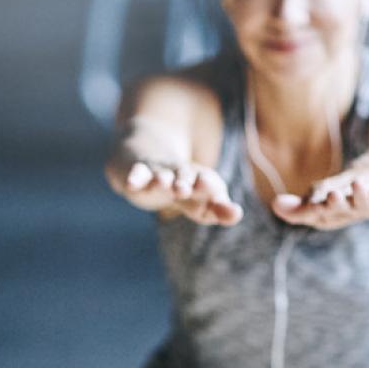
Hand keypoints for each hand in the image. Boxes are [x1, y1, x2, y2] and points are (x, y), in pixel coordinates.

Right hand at [114, 160, 243, 225]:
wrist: (146, 153)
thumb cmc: (179, 184)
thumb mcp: (199, 200)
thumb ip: (217, 210)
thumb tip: (237, 214)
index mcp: (199, 180)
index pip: (209, 186)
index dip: (212, 190)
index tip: (219, 196)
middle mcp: (179, 174)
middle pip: (184, 175)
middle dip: (185, 181)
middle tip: (185, 188)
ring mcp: (157, 172)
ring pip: (160, 174)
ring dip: (162, 178)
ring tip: (163, 183)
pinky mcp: (136, 171)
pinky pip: (136, 173)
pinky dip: (135, 177)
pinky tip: (131, 184)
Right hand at [271, 165, 368, 229]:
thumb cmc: (342, 191)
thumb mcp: (319, 194)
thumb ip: (298, 205)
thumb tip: (274, 204)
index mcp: (325, 217)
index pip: (314, 215)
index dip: (311, 212)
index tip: (309, 205)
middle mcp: (345, 216)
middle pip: (339, 213)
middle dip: (335, 205)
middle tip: (331, 196)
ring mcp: (366, 212)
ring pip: (363, 207)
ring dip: (360, 196)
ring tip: (357, 183)